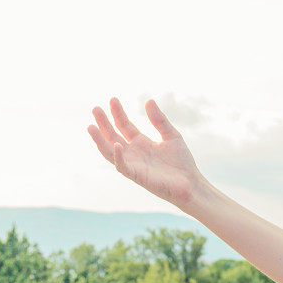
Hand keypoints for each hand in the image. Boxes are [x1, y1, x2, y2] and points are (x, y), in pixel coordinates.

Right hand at [88, 97, 204, 208]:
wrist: (191, 183)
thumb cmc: (182, 162)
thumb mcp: (171, 135)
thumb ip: (159, 120)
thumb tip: (148, 101)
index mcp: (141, 143)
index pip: (124, 126)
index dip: (118, 113)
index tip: (112, 99)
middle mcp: (134, 153)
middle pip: (113, 136)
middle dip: (104, 123)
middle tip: (95, 108)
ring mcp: (134, 164)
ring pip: (110, 152)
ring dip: (100, 140)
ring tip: (91, 126)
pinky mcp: (137, 176)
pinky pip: (123, 166)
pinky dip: (118, 157)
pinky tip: (117, 144)